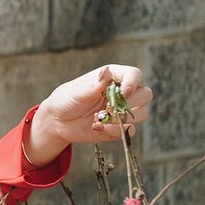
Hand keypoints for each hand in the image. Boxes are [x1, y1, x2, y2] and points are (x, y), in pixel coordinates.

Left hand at [37, 63, 152, 150]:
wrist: (58, 120)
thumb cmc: (67, 99)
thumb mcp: (77, 91)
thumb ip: (94, 84)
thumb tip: (106, 72)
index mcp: (114, 77)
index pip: (135, 74)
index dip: (132, 83)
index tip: (121, 93)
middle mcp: (123, 93)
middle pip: (146, 94)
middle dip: (131, 102)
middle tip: (110, 107)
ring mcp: (123, 111)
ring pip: (143, 114)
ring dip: (123, 118)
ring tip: (100, 118)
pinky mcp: (119, 128)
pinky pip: (130, 131)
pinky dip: (116, 131)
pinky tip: (98, 128)